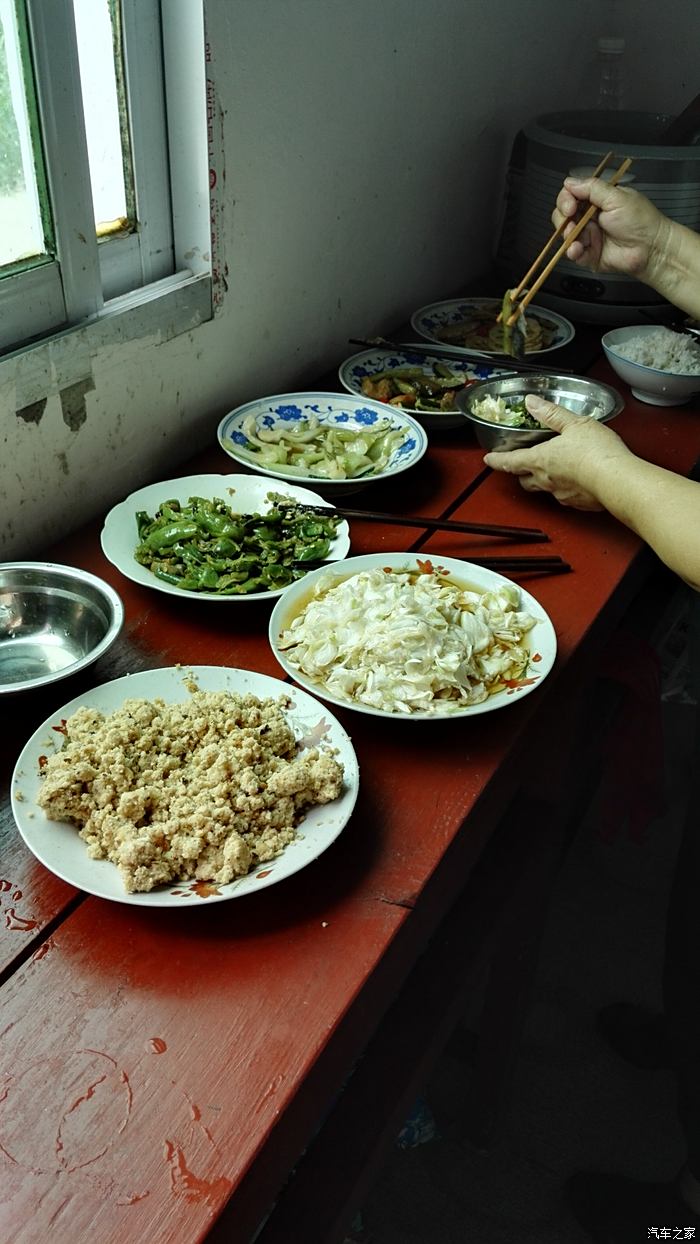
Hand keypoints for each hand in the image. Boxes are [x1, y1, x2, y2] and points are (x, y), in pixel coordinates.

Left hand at [483, 395, 631, 510]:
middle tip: (519, 466)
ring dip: (542, 481)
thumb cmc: (596, 452)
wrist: (617, 480)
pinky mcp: (577, 503)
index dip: (497, 460)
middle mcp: (546, 480)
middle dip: (519, 473)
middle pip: (524, 480)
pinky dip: (565, 488)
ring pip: (543, 489)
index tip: (488, 459)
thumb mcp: (574, 423)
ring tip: (550, 471)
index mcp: (541, 460)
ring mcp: (561, 494)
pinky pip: (564, 496)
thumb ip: (552, 414)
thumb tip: (532, 402)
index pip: (510, 462)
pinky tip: (575, 480)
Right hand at [552, 177, 669, 281]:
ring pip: (565, 234)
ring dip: (567, 235)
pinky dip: (572, 251)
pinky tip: (577, 249)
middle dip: (562, 218)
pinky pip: (572, 253)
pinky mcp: (589, 254)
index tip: (570, 205)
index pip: (572, 195)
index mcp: (598, 200)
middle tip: (570, 219)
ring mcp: (589, 236)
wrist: (651, 248)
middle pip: (563, 215)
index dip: (566, 199)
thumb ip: (592, 188)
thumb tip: (570, 182)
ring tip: (575, 237)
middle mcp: (591, 217)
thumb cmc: (641, 221)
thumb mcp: (617, 197)